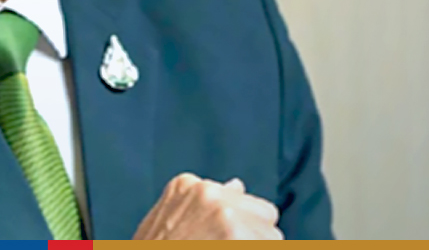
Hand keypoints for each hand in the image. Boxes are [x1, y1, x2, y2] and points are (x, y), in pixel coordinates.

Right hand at [131, 173, 282, 239]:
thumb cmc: (153, 248)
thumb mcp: (168, 222)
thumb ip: (198, 205)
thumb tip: (236, 185)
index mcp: (187, 186)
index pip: (240, 199)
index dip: (238, 227)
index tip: (219, 241)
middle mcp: (208, 193)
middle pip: (263, 212)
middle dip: (254, 235)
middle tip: (220, 246)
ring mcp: (225, 214)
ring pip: (274, 236)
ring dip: (258, 246)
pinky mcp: (239, 236)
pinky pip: (274, 244)